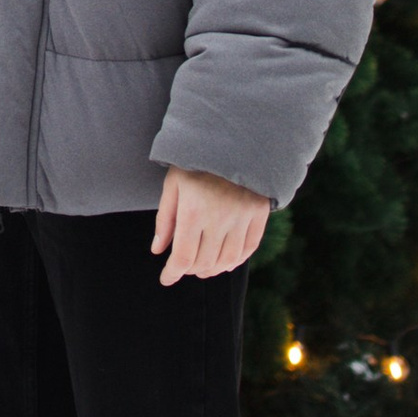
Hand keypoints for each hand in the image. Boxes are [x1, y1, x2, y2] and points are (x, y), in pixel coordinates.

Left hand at [152, 165, 269, 284]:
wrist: (233, 137)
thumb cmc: (196, 161)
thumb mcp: (173, 184)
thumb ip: (166, 219)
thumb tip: (158, 250)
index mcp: (193, 210)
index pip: (183, 256)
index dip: (173, 273)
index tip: (166, 279)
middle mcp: (219, 217)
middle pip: (205, 261)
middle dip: (190, 270)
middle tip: (183, 268)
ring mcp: (242, 216)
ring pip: (228, 259)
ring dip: (213, 269)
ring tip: (203, 268)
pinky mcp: (259, 212)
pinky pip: (249, 247)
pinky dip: (237, 260)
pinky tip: (226, 261)